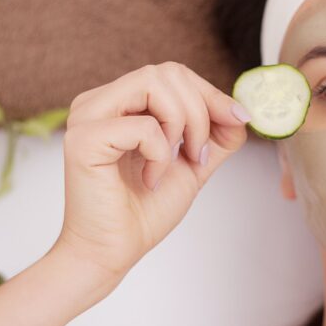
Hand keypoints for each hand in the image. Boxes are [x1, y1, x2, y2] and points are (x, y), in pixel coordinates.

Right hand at [56, 61, 250, 284]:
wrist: (112, 253)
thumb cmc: (142, 212)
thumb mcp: (192, 165)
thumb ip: (216, 135)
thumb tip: (242, 110)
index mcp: (119, 102)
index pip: (172, 73)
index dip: (210, 93)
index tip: (238, 120)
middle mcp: (98, 102)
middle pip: (165, 72)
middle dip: (199, 112)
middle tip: (197, 155)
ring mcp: (86, 117)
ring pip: (152, 83)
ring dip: (180, 125)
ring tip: (174, 162)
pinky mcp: (83, 140)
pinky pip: (141, 124)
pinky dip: (159, 153)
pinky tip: (149, 180)